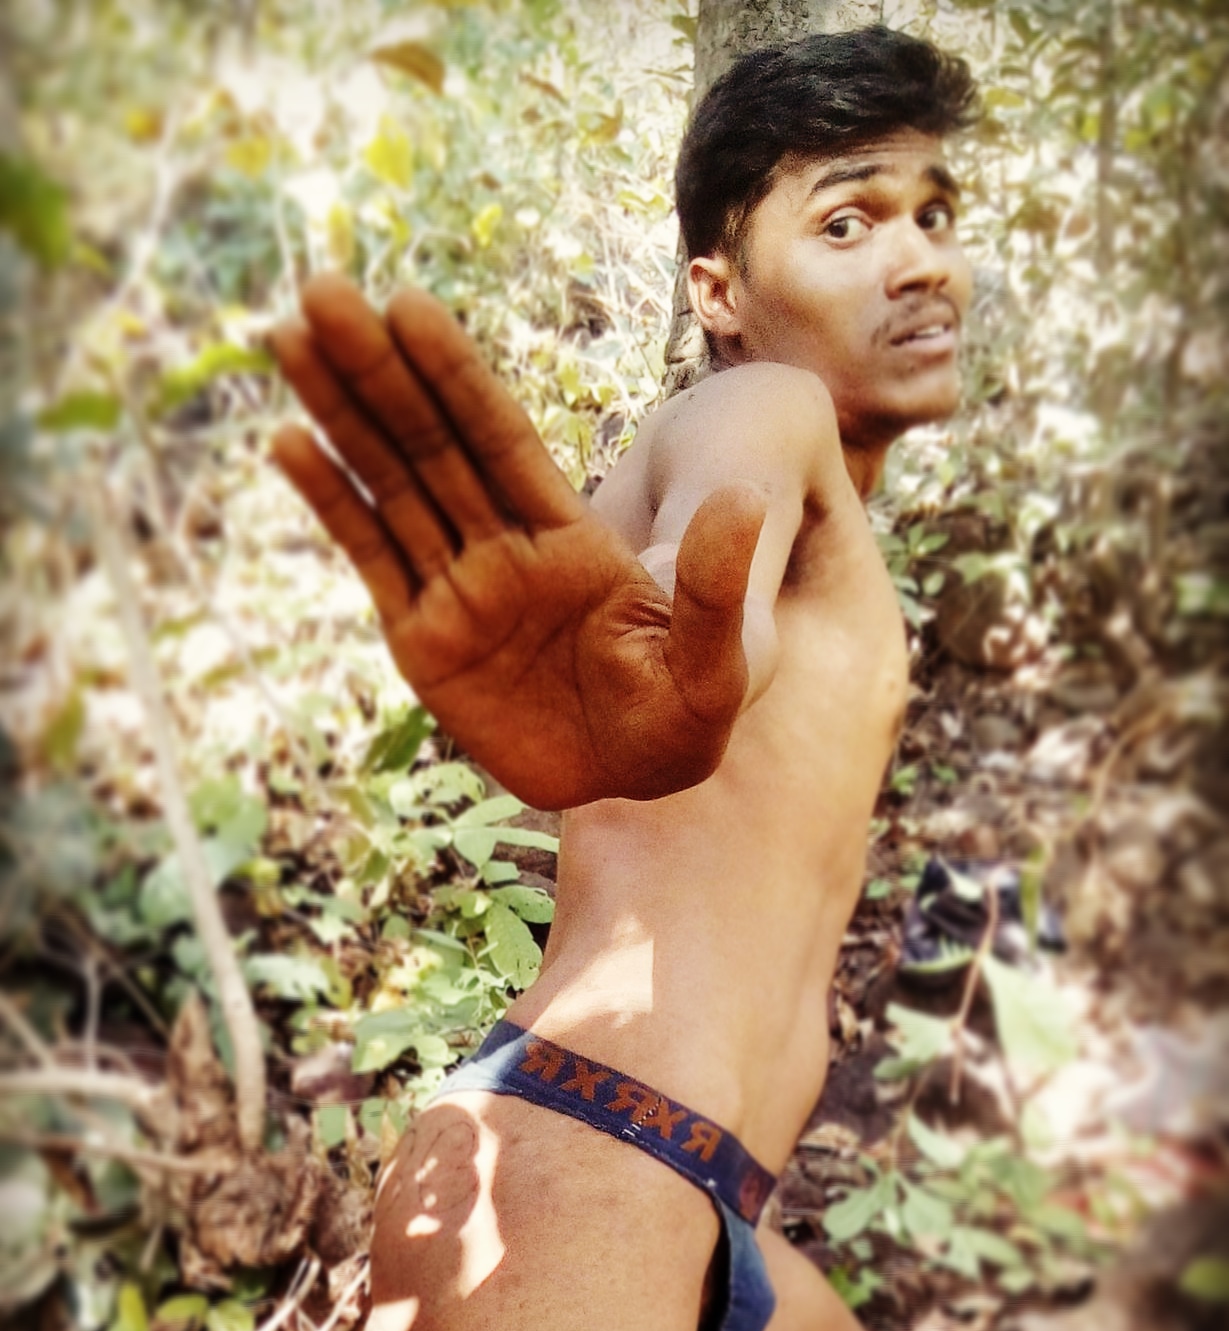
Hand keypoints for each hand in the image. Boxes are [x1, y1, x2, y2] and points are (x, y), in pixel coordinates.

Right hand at [269, 274, 766, 809]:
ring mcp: (456, 589)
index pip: (501, 439)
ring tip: (286, 335)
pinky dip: (333, 504)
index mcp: (570, 539)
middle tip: (320, 291)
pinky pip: (373, 560)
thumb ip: (716, 584)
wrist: (630, 777)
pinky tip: (288, 442)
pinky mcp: (422, 641)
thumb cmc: (680, 717)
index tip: (408, 305)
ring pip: (388, 485)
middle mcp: (504, 547)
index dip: (455, 375)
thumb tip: (746, 496)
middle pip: (431, 442)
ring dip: (338, 412)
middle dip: (377, 370)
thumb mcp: (714, 661)